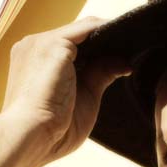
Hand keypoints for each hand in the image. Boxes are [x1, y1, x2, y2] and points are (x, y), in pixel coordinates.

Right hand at [0, 18, 128, 166]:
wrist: (28, 139)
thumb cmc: (51, 132)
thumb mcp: (84, 100)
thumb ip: (100, 76)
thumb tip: (125, 63)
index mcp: (33, 62)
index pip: (70, 47)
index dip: (98, 50)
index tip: (124, 55)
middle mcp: (33, 46)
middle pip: (78, 36)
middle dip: (106, 41)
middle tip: (137, 46)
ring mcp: (41, 42)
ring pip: (85, 29)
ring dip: (111, 33)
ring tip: (137, 41)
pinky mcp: (54, 43)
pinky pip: (90, 28)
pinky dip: (110, 30)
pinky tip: (129, 36)